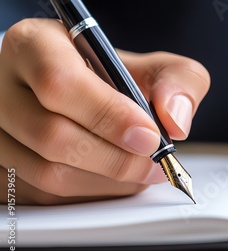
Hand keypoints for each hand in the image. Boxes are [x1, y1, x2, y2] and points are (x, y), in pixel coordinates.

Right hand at [0, 19, 209, 204]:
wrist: (82, 93)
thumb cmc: (112, 78)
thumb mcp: (153, 66)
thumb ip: (179, 81)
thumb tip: (175, 121)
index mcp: (35, 47)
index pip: (60, 83)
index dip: (109, 116)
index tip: (149, 136)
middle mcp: (5, 88)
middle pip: (52, 136)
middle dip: (115, 159)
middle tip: (153, 163)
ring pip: (47, 173)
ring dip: (106, 182)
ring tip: (140, 171)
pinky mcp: (4, 168)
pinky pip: (45, 196)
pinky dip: (91, 194)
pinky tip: (115, 180)